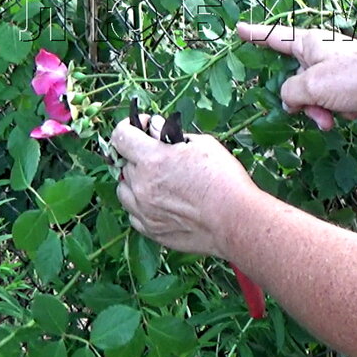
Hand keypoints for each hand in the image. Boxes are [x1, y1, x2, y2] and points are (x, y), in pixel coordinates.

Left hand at [112, 115, 257, 257]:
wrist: (234, 220)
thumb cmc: (224, 179)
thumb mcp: (204, 144)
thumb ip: (172, 134)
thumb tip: (155, 128)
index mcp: (152, 159)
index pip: (121, 135)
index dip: (130, 126)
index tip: (143, 127)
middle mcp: (141, 185)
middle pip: (126, 163)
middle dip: (141, 155)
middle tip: (164, 157)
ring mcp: (143, 210)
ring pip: (125, 189)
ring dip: (136, 181)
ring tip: (160, 181)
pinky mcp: (149, 230)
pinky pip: (134, 213)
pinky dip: (142, 204)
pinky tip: (162, 202)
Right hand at [237, 23, 356, 129]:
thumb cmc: (353, 77)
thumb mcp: (312, 86)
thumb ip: (290, 93)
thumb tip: (290, 100)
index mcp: (309, 43)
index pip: (274, 37)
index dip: (255, 35)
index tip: (239, 29)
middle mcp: (322, 50)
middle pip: (296, 78)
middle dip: (303, 101)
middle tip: (315, 113)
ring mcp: (337, 66)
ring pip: (315, 93)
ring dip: (323, 109)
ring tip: (336, 117)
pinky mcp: (351, 80)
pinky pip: (334, 98)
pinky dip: (340, 108)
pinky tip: (355, 109)